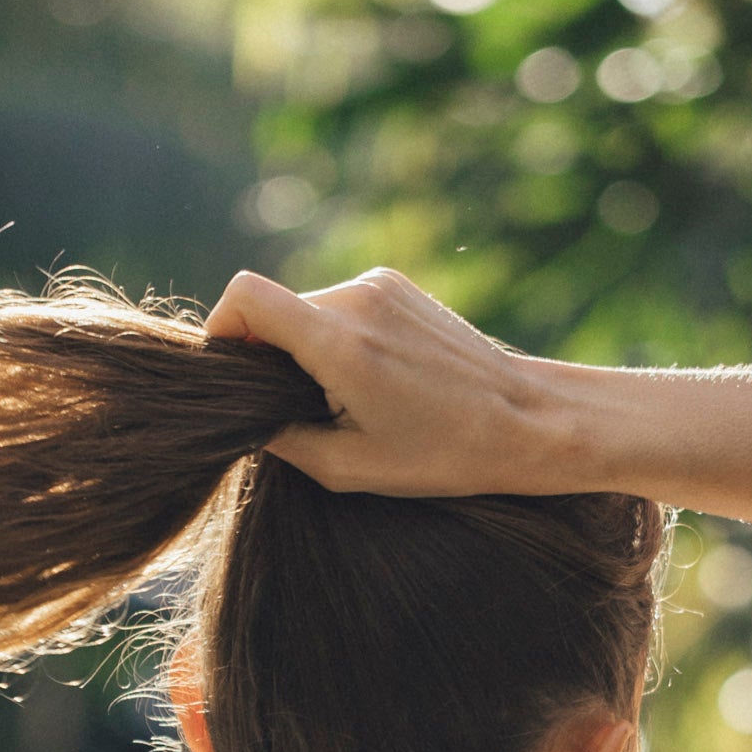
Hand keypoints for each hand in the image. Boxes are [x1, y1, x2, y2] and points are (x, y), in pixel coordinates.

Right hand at [203, 265, 566, 495]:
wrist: (529, 420)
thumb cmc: (447, 453)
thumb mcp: (353, 467)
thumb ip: (284, 439)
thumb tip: (248, 417)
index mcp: (341, 342)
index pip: (245, 297)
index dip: (222, 332)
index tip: (234, 376)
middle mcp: (357, 298)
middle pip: (275, 309)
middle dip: (271, 356)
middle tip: (300, 410)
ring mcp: (381, 285)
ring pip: (308, 309)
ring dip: (308, 351)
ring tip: (348, 401)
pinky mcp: (398, 286)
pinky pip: (341, 307)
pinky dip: (339, 340)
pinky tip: (375, 381)